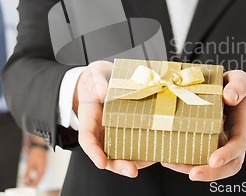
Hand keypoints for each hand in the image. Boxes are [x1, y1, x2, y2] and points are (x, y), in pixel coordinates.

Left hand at [23, 145, 46, 185]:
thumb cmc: (35, 154)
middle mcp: (43, 172)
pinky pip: (37, 175)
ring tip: (25, 179)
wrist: (39, 148)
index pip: (36, 183)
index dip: (29, 184)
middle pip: (37, 182)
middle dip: (30, 183)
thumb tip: (24, 180)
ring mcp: (42, 170)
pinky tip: (28, 176)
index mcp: (41, 171)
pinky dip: (33, 177)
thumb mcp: (29, 164)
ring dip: (31, 180)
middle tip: (23, 181)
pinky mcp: (41, 168)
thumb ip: (27, 173)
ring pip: (37, 179)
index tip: (24, 182)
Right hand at [75, 61, 154, 177]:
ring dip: (135, 161)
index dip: (94, 153)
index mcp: (89, 119)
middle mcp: (101, 131)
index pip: (88, 139)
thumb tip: (102, 93)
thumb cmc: (95, 79)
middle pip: (106, 154)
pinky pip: (135, 143)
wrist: (102, 79)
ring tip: (150, 162)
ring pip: (122, 152)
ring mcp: (114, 132)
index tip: (101, 163)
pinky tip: (157, 152)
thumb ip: (97, 83)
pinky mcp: (127, 129)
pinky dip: (144, 150)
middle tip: (132, 171)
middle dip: (119, 165)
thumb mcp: (94, 75)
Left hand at [161, 70, 245, 180]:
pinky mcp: (208, 143)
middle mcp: (233, 140)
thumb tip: (229, 97)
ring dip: (192, 169)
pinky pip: (199, 157)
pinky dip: (185, 161)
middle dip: (211, 173)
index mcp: (242, 126)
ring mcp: (221, 144)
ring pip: (212, 167)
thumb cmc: (238, 89)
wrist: (235, 94)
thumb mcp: (241, 81)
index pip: (238, 145)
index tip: (214, 160)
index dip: (227, 154)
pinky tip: (169, 157)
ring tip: (172, 164)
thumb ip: (238, 86)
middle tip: (193, 174)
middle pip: (228, 165)